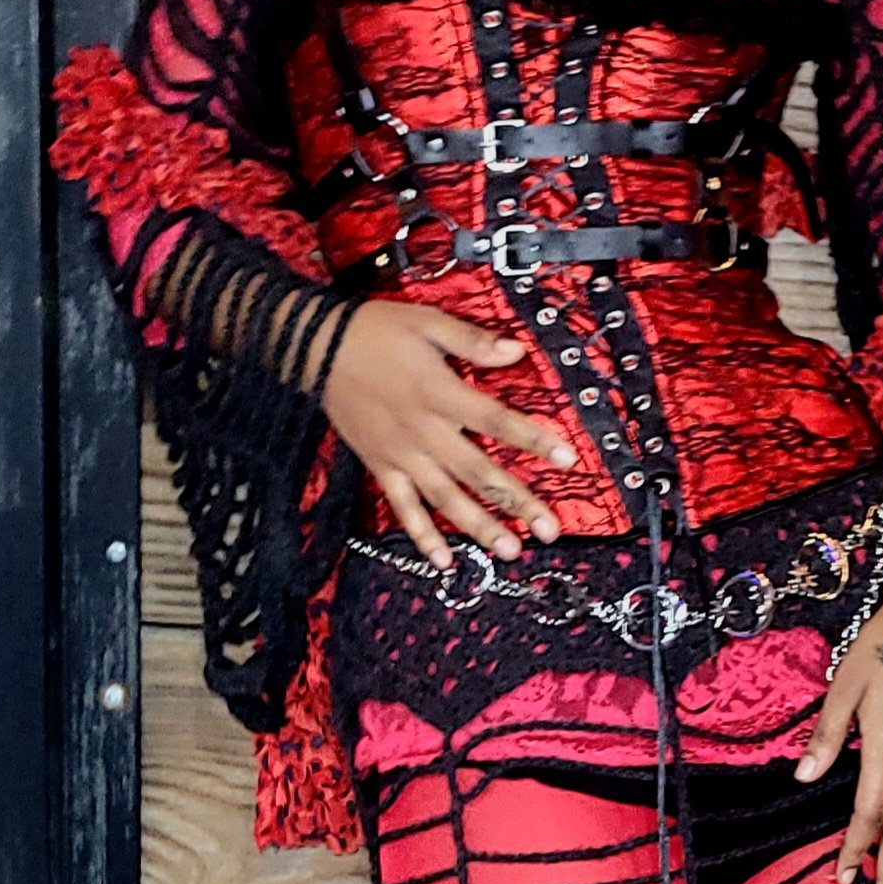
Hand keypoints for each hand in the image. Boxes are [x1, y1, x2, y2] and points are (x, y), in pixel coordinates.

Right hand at [322, 301, 575, 568]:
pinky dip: (423, 536)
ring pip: (446, 499)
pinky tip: (445, 561)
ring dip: (479, 527)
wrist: (315, 348)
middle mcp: (424, 431)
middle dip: (516, 501)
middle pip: (478, 472)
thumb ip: (472, 341)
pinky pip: (404, 508)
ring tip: (509, 551)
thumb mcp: (427, 322)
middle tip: (549, 529)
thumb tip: (517, 352)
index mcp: (440, 393)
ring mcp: (401, 455)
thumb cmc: (375, 331)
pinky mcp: (381, 467)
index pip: (497, 421)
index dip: (533, 439)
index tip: (567, 459)